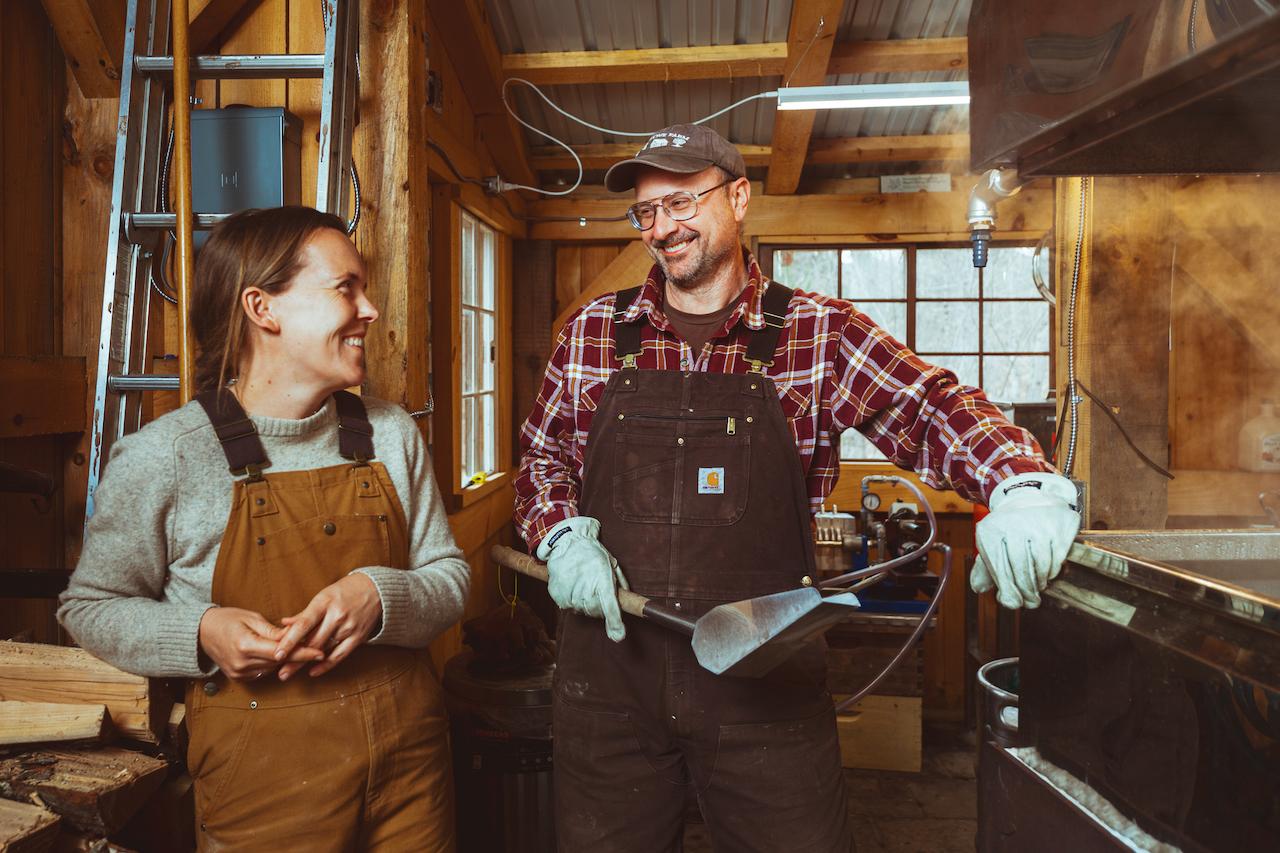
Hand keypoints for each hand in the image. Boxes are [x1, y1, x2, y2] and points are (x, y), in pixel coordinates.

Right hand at [197, 607, 322, 680]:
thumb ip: (274, 631)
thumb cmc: (228, 619)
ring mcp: (239, 673)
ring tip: (298, 646)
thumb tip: (295, 637)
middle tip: (315, 644)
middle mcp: (242, 663)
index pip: (280, 652)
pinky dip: (273, 662)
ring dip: (285, 658)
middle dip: (297, 653)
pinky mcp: (239, 678)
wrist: (202, 632)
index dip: (302, 653)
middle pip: (278, 661)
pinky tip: (278, 653)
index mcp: (245, 646)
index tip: (320, 653)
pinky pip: (263, 671)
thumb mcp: (252, 618)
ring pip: (273, 667)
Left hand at [272, 573, 382, 678]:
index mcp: (324, 603)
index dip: (289, 641)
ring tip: (289, 673)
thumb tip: (284, 623)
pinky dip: (326, 665)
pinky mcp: (359, 636)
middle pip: (312, 642)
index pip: (303, 624)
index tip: (277, 654)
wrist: (376, 589)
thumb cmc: (345, 592)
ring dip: (305, 663)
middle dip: (294, 658)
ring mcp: (349, 627)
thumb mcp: (323, 596)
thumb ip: (304, 613)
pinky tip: (313, 672)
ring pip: (324, 649)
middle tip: (280, 672)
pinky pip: (340, 655)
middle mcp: (336, 616)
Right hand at [538, 516, 628, 641]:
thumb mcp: (612, 563)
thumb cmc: (592, 553)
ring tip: (583, 584)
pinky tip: (573, 585)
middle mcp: (585, 588)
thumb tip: (628, 600)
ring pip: (581, 610)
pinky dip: (571, 600)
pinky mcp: (557, 594)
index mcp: (602, 580)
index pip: (610, 606)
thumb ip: (621, 583)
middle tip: (596, 590)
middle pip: (595, 612)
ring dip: (584, 602)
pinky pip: (568, 606)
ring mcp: (569, 592)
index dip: (615, 622)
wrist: (567, 542)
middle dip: (599, 606)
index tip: (619, 635)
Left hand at [972, 472, 1080, 608]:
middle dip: (1026, 592)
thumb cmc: (1008, 529)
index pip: (999, 570)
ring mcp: (1037, 524)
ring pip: (1040, 566)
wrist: (1030, 498)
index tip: (1013, 603)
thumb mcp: (990, 544)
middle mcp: (1012, 525)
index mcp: (990, 531)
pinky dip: (1052, 571)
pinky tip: (1047, 573)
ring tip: (1038, 588)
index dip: (1007, 591)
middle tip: (1030, 603)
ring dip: (1040, 583)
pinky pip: (1056, 559)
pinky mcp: (1058, 526)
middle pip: (1021, 570)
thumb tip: (978, 588)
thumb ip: (984, 568)